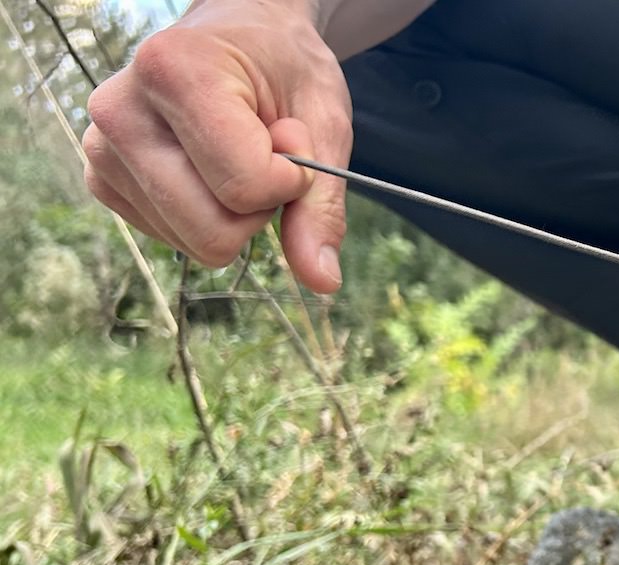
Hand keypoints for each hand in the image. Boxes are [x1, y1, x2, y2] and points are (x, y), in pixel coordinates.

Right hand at [83, 0, 351, 292]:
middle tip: (263, 145)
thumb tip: (323, 282)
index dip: (290, 179)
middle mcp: (119, 110)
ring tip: (234, 148)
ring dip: (235, 210)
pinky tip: (208, 166)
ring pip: (195, 242)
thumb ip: (322, 206)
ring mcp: (101, 149)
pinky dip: (208, 215)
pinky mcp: (102, 180)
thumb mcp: (325, 125)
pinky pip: (176, 239)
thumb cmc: (285, 69)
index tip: (289, 133)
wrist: (243, 38)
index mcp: (173, 72)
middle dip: (260, 205)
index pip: (245, 187)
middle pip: (213, 231)